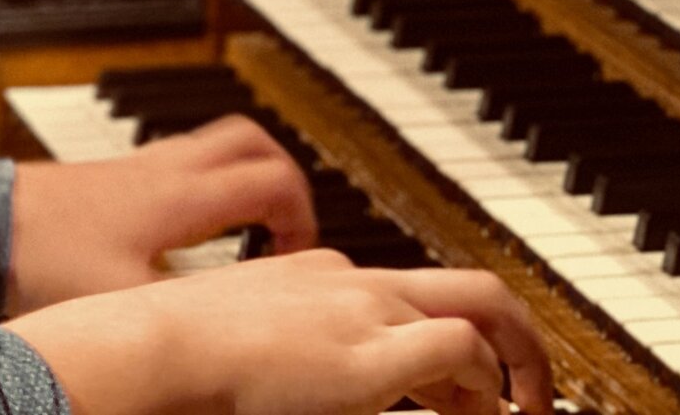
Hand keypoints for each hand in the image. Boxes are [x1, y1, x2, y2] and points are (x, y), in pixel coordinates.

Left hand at [7, 114, 318, 312]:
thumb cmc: (44, 256)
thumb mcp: (126, 301)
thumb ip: (186, 310)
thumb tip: (232, 331)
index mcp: (182, 196)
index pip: (273, 180)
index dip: (302, 216)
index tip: (296, 254)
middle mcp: (167, 169)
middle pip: (252, 141)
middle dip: (283, 178)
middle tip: (284, 226)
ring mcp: (140, 166)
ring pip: (215, 145)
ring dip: (243, 177)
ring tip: (245, 228)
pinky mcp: (117, 175)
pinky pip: (182, 161)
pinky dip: (205, 184)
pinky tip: (188, 232)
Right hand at [8, 251, 554, 414]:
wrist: (145, 348)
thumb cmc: (172, 358)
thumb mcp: (242, 347)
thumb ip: (282, 360)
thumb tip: (292, 387)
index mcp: (320, 277)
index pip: (409, 296)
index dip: (454, 346)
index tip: (467, 392)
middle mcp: (351, 281)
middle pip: (469, 287)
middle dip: (521, 341)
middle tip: (535, 398)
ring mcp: (362, 310)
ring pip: (480, 309)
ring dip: (519, 365)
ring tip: (529, 412)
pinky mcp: (367, 356)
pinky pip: (455, 351)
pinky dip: (484, 388)